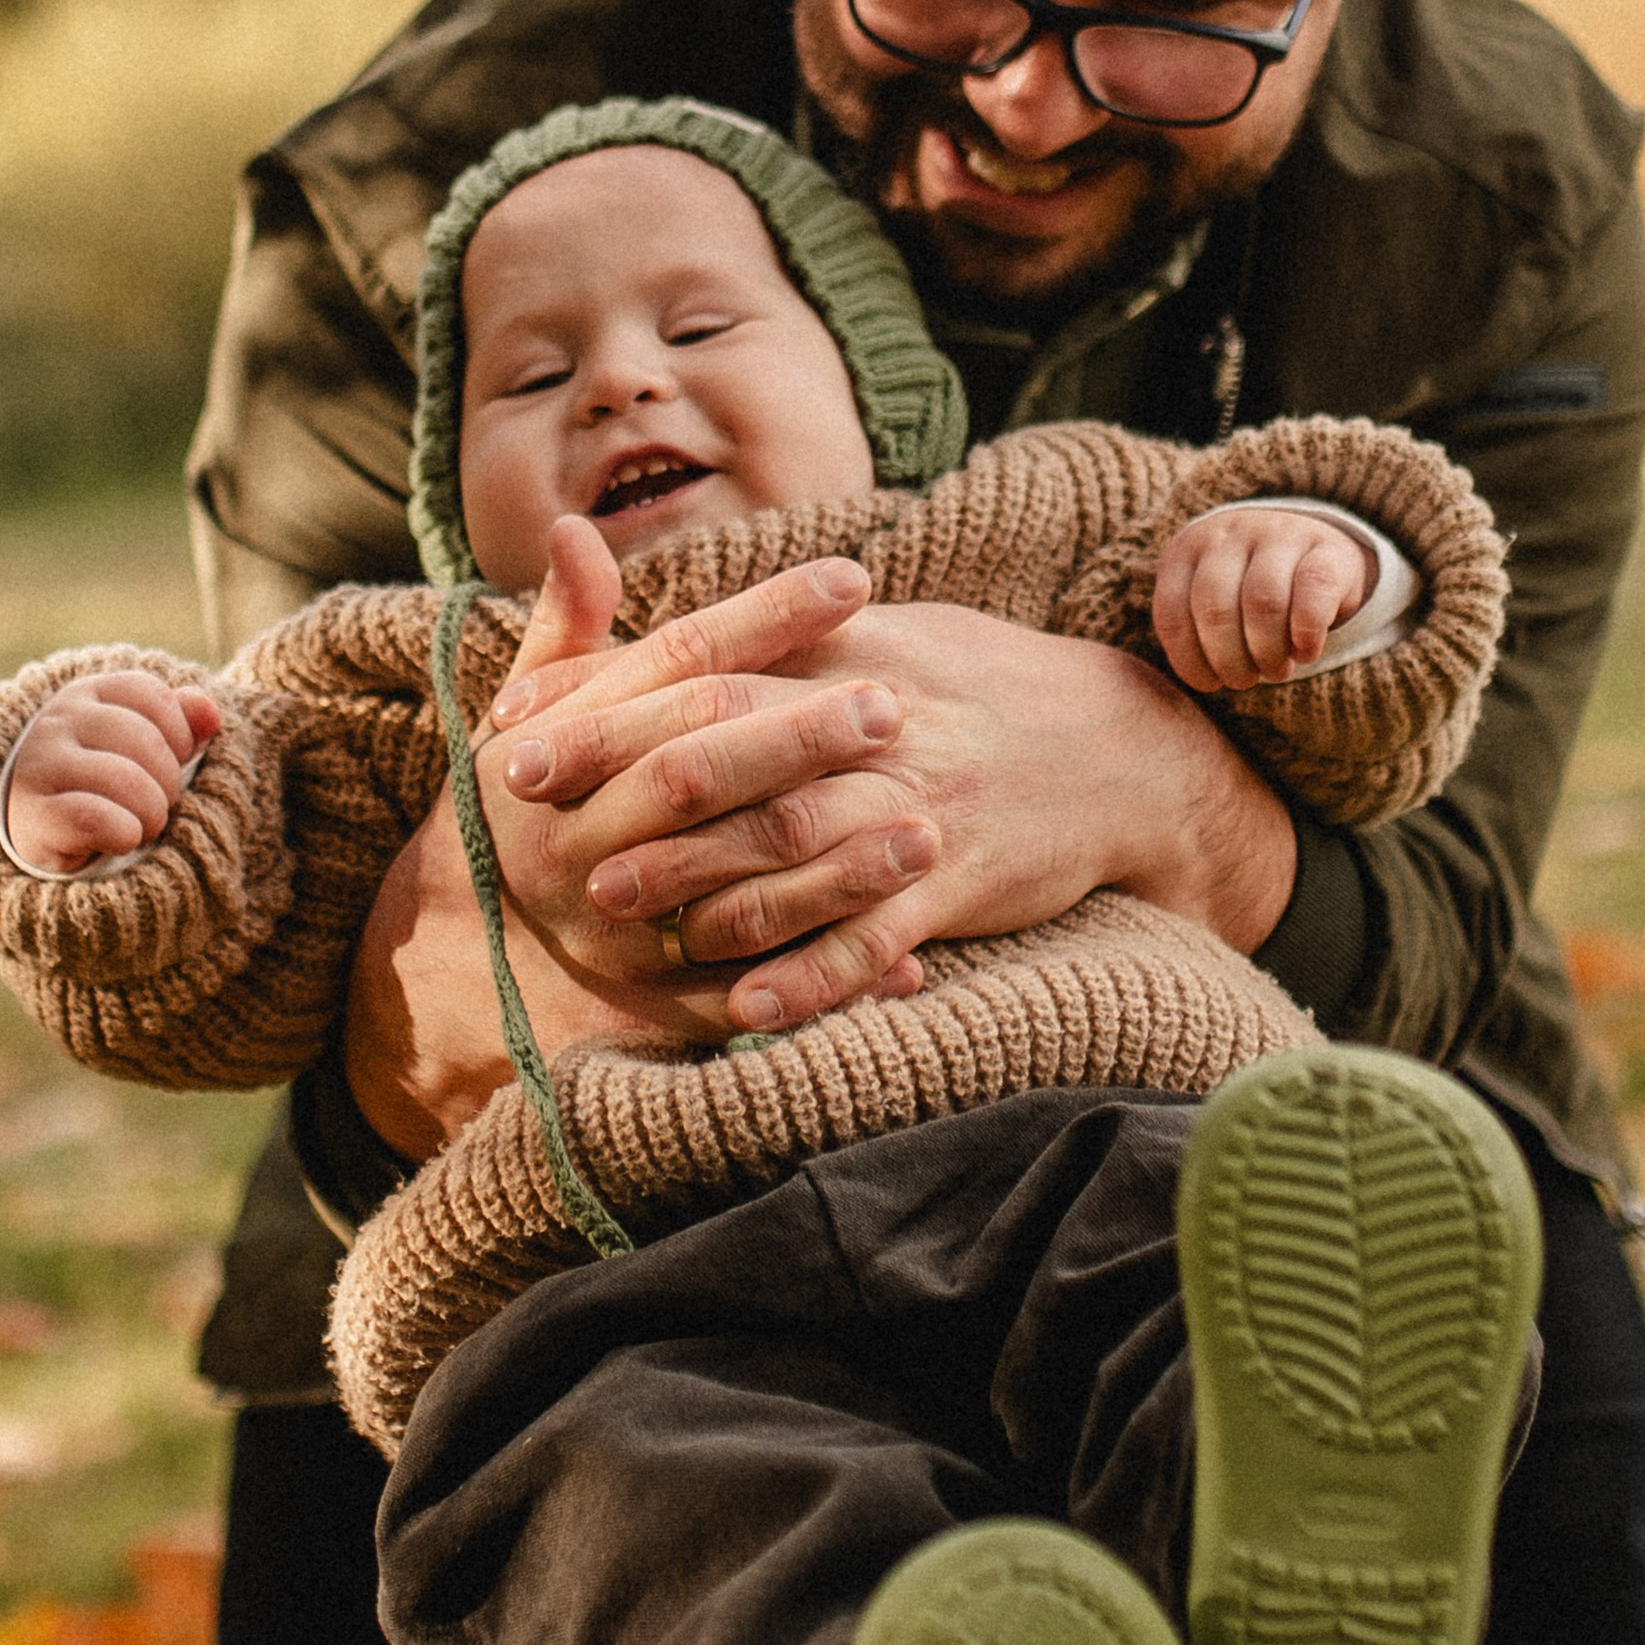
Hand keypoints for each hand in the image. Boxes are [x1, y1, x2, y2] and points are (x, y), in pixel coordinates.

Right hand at [6, 671, 219, 874]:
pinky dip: (125, 834)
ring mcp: (41, 764)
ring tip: (141, 825)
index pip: (155, 696)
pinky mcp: (34, 813)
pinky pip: (96, 820)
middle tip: (156, 805)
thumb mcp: (142, 744)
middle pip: (147, 742)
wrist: (37, 826)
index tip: (170, 763)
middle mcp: (59, 720)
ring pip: (127, 781)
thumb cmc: (104, 779)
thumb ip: (181, 722)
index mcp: (89, 694)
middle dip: (169, 783)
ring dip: (151, 814)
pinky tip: (121, 839)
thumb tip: (211, 713)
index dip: (180, 737)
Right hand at [340, 526, 909, 1153]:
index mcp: (560, 757)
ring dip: (834, 870)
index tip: (853, 579)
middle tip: (890, 707)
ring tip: (926, 829)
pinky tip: (910, 956)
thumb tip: (572, 526)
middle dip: (795, 742)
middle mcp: (584, 844)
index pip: (670, 670)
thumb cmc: (540, 801)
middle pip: (695, 778)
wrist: (475, 948)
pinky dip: (831, 980)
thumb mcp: (538, 713)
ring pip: (733, 894)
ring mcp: (623, 932)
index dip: (761, 620)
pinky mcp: (663, 1009)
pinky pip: (756, 997)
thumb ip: (570, 628)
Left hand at [497, 597, 1297, 1030]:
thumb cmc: (982, 690)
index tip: (520, 726)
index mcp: (851, 659)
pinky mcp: (960, 888)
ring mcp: (920, 813)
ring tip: (610, 905)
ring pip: (796, 847)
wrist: (1124, 749)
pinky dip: (811, 976)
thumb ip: (773, 637)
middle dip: (626, 784)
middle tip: (534, 820)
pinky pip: (876, 938)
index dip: (609, 699)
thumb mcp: (884, 635)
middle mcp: (878, 733)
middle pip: (737, 751)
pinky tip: (745, 1008)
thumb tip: (648, 639)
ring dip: (698, 879)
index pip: (709, 669)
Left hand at [1152, 509, 1369, 692]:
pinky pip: (1313, 593)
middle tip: (1244, 681)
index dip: (1189, 660)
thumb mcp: (1210, 600)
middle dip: (1229, 660)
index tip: (1211, 683)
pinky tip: (1306, 653)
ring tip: (1275, 670)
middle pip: (1215, 609)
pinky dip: (1307, 635)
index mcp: (1188, 549)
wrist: (1315, 551)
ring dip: (1267, 653)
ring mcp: (1280, 533)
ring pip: (1263, 602)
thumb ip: (1191, 628)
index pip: (1173, 613)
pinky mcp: (1329, 548)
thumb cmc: (1247, 591)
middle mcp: (1229, 533)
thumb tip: (1199, 678)